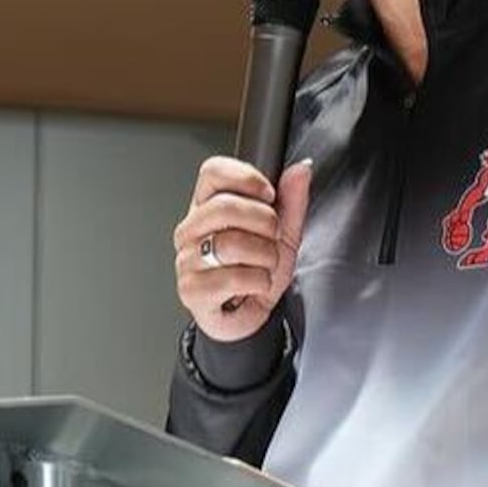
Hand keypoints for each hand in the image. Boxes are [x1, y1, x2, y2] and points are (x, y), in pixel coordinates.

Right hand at [174, 157, 311, 342]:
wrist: (248, 316)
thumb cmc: (257, 272)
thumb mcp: (283, 234)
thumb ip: (292, 201)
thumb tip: (300, 170)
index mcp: (207, 207)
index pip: (212, 172)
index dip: (245, 178)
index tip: (268, 194)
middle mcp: (191, 230)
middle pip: (224, 206)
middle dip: (265, 223)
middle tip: (273, 238)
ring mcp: (187, 259)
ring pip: (232, 243)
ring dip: (265, 258)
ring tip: (264, 266)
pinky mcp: (191, 290)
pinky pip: (233, 278)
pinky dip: (258, 283)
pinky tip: (254, 286)